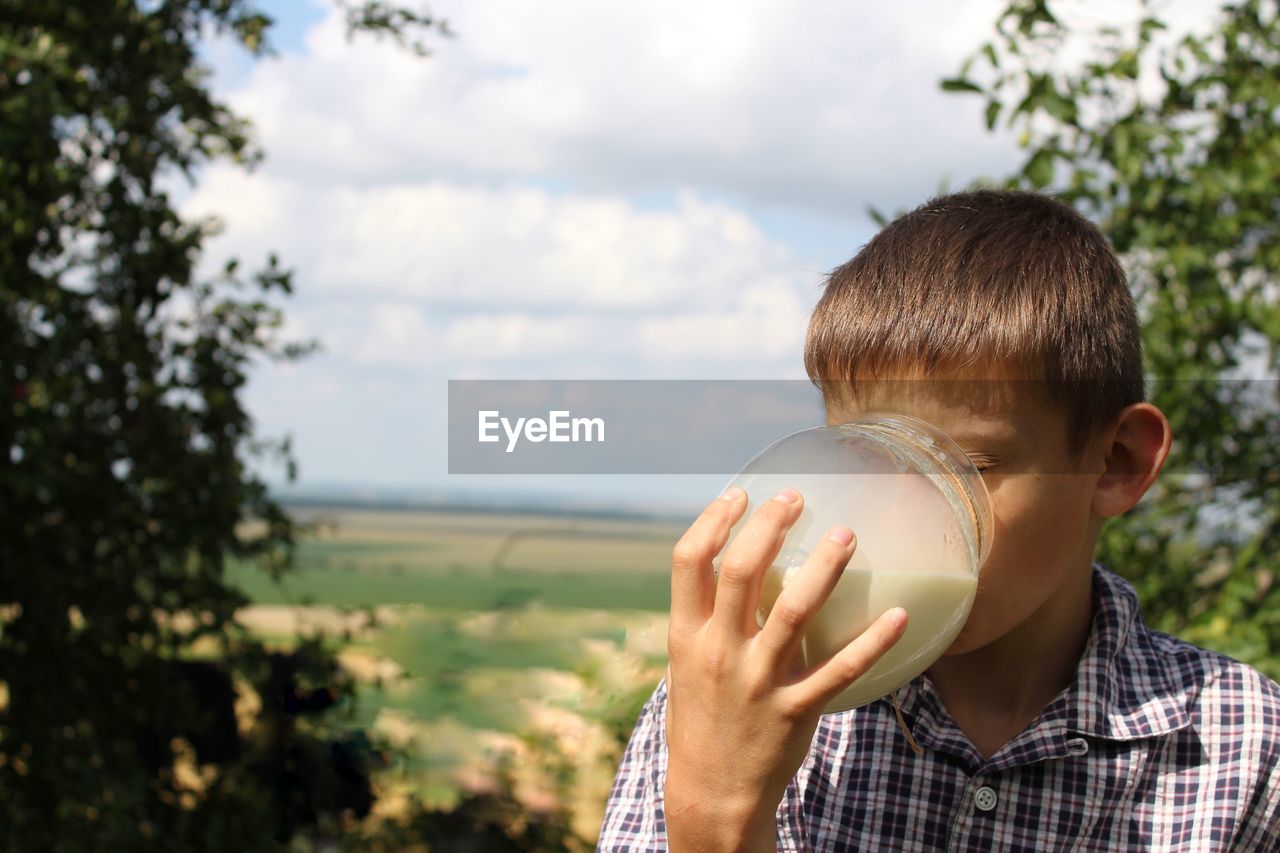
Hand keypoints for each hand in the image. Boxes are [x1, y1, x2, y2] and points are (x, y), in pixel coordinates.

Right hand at [663, 486, 906, 851]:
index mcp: (686, 635)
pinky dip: (873, 641)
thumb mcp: (686, 664)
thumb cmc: (701, 717)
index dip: (714, 520)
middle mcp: (720, 651)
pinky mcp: (794, 708)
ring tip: (847, 535)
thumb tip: (735, 563)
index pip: (689, 561)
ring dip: (824, 567)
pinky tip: (899, 615)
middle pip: (742, 571)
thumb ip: (705, 618)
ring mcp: (757, 680)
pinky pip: (840, 669)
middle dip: (770, 525)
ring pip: (794, 611)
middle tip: (796, 498)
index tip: (740, 494)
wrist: (711, 791)